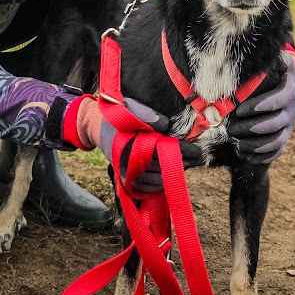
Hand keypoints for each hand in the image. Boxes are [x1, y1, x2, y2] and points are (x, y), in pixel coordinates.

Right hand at [66, 95, 202, 191]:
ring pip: (156, 181)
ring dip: (173, 174)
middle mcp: (128, 162)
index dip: (183, 151)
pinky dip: (160, 184)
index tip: (198, 151)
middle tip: (198, 158)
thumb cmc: (116, 115)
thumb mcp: (130, 107)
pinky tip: (170, 175)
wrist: (97, 126)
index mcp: (131, 143)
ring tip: (186, 164)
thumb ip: (147, 115)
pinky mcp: (125, 179)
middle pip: (163, 167)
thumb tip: (166, 125)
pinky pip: (146, 188)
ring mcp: (126, 173)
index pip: (164, 150)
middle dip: (182, 163)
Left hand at [225, 50, 294, 164]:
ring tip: (237, 144)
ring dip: (257, 145)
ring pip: (278, 140)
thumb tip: (250, 48)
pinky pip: (277, 150)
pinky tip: (245, 155)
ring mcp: (290, 124)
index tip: (241, 109)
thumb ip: (264, 56)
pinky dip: (262, 155)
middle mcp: (293, 107)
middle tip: (232, 129)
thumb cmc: (271, 67)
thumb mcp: (272, 58)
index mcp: (290, 87)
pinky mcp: (285, 135)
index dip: (262, 105)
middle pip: (278, 123)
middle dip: (254, 127)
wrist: (286, 81)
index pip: (281, 98)